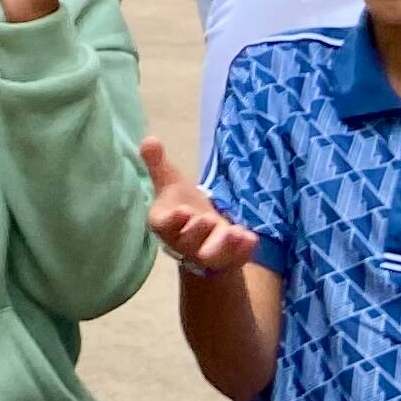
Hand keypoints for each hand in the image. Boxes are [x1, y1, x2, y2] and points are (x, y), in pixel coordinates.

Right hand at [141, 135, 259, 274]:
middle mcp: (182, 242)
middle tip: (207, 219)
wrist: (203, 235)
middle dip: (198, 232)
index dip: (174, 221)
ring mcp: (205, 254)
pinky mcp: (225, 260)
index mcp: (165, 224)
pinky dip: (242, 252)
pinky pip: (233, 260)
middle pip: (187, 242)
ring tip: (235, 232)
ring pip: (210, 256)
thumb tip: (149, 139)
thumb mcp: (171, 184)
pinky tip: (251, 238)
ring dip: (222, 246)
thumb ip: (158, 164)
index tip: (183, 211)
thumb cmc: (182, 207)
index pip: (164, 226)